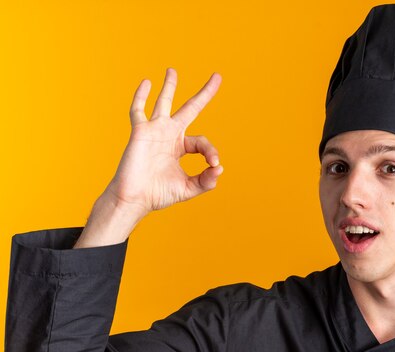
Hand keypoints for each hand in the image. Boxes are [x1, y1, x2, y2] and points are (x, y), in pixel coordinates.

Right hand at [104, 68, 223, 215]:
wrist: (134, 198)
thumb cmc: (158, 194)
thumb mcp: (188, 189)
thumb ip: (206, 181)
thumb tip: (220, 169)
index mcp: (181, 147)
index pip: (202, 142)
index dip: (211, 151)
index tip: (213, 164)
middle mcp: (169, 135)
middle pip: (190, 109)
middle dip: (204, 94)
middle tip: (217, 77)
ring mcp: (154, 131)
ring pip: (164, 102)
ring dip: (169, 86)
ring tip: (173, 70)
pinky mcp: (140, 131)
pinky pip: (138, 110)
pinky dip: (141, 96)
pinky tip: (147, 82)